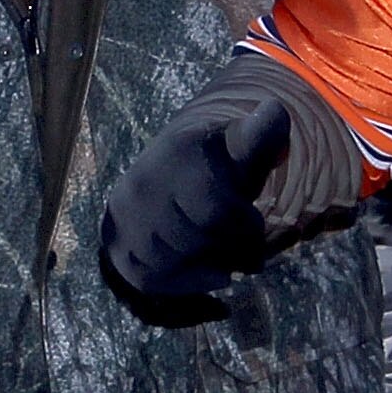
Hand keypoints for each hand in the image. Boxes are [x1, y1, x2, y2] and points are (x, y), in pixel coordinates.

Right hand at [101, 98, 293, 301]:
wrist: (170, 172)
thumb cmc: (220, 163)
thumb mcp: (244, 144)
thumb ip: (263, 132)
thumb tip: (274, 112)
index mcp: (178, 153)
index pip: (218, 212)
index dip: (245, 228)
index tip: (253, 222)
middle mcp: (142, 183)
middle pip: (199, 240)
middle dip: (231, 247)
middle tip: (243, 241)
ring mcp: (125, 216)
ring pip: (176, 261)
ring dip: (210, 265)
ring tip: (223, 252)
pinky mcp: (117, 244)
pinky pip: (153, 277)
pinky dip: (185, 280)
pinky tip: (203, 268)